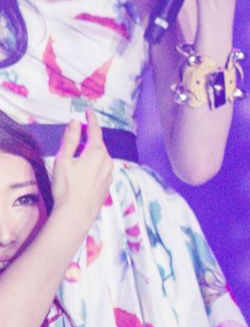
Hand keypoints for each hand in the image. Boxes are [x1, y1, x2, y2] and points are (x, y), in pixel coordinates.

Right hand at [50, 112, 112, 233]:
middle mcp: (107, 161)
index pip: (95, 130)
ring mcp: (109, 174)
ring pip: (101, 156)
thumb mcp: (63, 160)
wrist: (76, 215)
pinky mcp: (107, 184)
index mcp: (97, 152)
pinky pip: (102, 168)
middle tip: (78, 133)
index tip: (88, 111)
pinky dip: (94, 164)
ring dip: (91, 151)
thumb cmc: (67, 188)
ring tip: (77, 154)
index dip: (91, 119)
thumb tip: (75, 122)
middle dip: (88, 137)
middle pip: (98, 143)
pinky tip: (83, 171)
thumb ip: (69, 139)